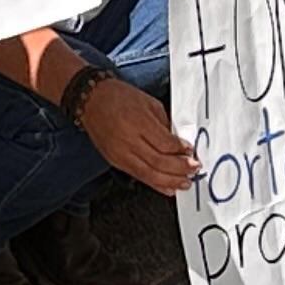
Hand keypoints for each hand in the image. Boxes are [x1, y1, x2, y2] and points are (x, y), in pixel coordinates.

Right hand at [76, 75, 196, 193]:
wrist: (91, 99)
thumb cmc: (119, 97)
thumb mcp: (149, 103)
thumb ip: (165, 124)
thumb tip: (179, 143)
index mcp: (138, 121)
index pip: (165, 143)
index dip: (181, 150)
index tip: (191, 152)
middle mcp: (128, 140)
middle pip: (159, 162)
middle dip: (180, 169)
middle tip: (194, 169)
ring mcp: (120, 153)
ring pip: (149, 174)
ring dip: (170, 181)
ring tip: (185, 182)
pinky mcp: (115, 161)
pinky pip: (138, 177)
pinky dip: (155, 185)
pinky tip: (168, 188)